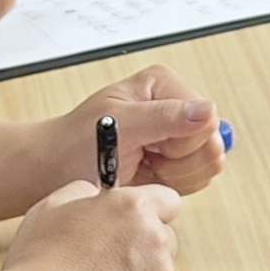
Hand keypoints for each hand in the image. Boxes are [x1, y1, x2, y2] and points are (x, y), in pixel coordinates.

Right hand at [0, 176, 183, 270]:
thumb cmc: (39, 264)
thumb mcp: (52, 207)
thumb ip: (84, 192)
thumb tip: (96, 196)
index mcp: (133, 207)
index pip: (167, 200)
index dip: (150, 212)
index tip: (135, 222)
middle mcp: (155, 238)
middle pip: (165, 237)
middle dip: (144, 246)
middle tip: (108, 259)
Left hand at [49, 65, 228, 196]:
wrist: (57, 172)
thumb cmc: (75, 144)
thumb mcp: (118, 127)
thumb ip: (164, 117)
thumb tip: (207, 110)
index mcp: (164, 85)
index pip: (206, 118)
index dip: (180, 143)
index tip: (147, 147)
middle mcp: (176, 106)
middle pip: (212, 143)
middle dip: (178, 163)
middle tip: (144, 159)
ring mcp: (179, 135)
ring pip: (208, 164)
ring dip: (175, 176)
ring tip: (143, 167)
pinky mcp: (178, 160)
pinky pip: (198, 178)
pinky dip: (173, 185)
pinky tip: (148, 176)